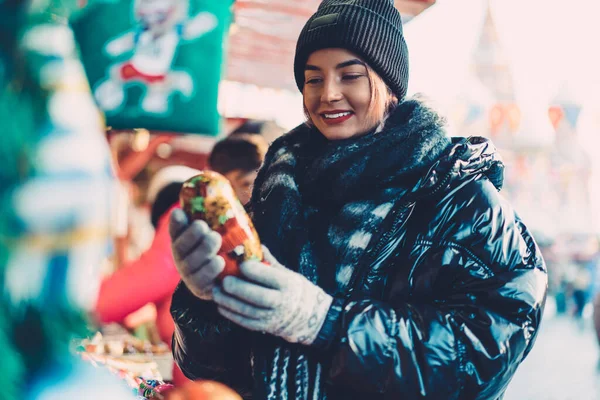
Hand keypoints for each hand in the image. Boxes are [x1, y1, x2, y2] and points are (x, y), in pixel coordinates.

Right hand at [169, 208, 223, 300]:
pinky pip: (203, 282)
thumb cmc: (217, 249)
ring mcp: (189, 275)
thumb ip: (209, 217)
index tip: (179, 213)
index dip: (176, 223)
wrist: (221, 281)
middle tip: (203, 226)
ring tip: (215, 238)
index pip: (175, 231)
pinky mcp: (201, 289)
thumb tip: (205, 195)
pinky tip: (219, 261)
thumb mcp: (211, 234)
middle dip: (192, 236)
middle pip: (181, 248)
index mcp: (181, 242)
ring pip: (191, 264)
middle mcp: (181, 259)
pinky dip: (210, 271)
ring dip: (203, 251)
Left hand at [212, 247, 332, 344]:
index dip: (254, 271)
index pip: (270, 277)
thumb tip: (252, 244)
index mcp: (288, 285)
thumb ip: (268, 261)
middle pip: (257, 296)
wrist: (307, 315)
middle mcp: (281, 302)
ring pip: (247, 311)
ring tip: (215, 291)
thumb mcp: (286, 272)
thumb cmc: (293, 288)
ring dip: (229, 301)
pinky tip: (220, 305)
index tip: (241, 264)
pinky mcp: (263, 327)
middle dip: (238, 288)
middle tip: (223, 280)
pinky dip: (230, 314)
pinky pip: (244, 322)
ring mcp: (271, 317)